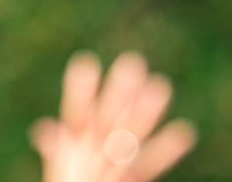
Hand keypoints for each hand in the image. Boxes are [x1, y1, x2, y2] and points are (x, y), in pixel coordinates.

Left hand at [31, 52, 197, 181]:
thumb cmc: (67, 180)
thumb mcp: (57, 168)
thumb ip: (55, 148)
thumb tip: (47, 130)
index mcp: (70, 140)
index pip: (76, 111)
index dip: (81, 90)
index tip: (86, 63)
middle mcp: (94, 144)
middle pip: (108, 116)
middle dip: (120, 92)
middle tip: (133, 61)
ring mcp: (115, 160)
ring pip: (132, 134)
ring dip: (146, 112)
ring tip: (160, 86)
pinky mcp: (132, 177)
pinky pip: (150, 163)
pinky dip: (166, 149)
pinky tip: (184, 131)